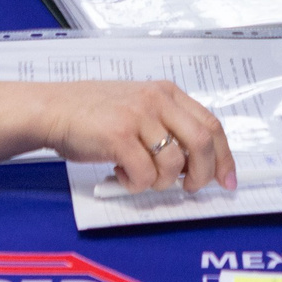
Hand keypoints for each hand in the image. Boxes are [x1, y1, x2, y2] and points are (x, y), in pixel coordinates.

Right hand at [39, 79, 234, 192]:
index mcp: (167, 93)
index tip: (227, 180)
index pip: (211, 125)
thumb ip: (167, 125)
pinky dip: (135, 184)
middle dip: (201, 174)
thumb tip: (198, 164)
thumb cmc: (94, 114)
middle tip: (189, 189)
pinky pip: (143, 174)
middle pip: (201, 143)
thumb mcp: (139, 107)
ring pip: (173, 164)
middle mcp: (157, 100)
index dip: (224, 157)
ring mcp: (138, 116)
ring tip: (139, 176)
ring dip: (160, 182)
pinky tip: (120, 175)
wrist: (54, 109)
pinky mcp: (119, 135)